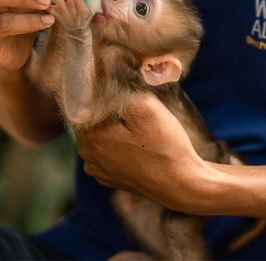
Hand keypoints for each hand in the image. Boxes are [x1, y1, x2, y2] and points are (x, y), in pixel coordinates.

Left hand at [47, 0, 93, 31]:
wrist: (76, 32)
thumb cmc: (83, 20)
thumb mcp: (90, 11)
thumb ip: (87, 3)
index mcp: (81, 6)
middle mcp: (71, 7)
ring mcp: (62, 11)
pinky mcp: (55, 14)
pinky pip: (49, 6)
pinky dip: (49, 4)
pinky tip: (51, 4)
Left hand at [76, 93, 220, 213]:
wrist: (183, 186)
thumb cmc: (165, 147)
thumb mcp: (146, 107)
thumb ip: (118, 91)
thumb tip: (105, 81)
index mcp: (89, 136)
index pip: (82, 102)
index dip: (101, 91)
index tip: (121, 88)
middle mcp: (87, 155)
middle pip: (90, 119)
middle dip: (108, 109)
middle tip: (134, 104)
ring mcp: (98, 170)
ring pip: (100, 135)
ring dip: (114, 126)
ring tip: (139, 126)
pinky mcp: (111, 178)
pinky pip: (109, 152)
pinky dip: (119, 144)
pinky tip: (139, 143)